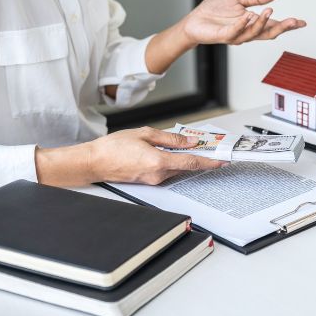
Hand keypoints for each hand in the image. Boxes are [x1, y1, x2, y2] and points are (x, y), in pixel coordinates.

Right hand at [36, 127, 225, 186]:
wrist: (93, 162)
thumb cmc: (114, 147)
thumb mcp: (145, 134)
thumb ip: (171, 138)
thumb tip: (190, 141)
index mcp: (159, 161)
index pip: (191, 162)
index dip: (209, 162)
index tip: (222, 161)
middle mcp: (158, 174)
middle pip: (185, 165)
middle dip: (196, 156)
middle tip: (205, 146)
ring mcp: (153, 180)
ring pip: (176, 168)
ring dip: (182, 158)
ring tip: (180, 145)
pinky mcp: (148, 181)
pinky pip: (166, 171)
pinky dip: (171, 161)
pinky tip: (165, 151)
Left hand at [182, 0, 306, 45]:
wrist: (195, 20)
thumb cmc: (214, 12)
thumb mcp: (238, 1)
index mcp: (252, 24)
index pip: (273, 25)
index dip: (288, 25)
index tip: (302, 23)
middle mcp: (246, 32)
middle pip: (268, 33)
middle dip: (282, 28)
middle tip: (294, 22)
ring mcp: (236, 36)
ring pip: (253, 33)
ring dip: (262, 22)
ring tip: (268, 10)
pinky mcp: (224, 36)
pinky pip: (235, 32)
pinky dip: (242, 25)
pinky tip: (248, 16)